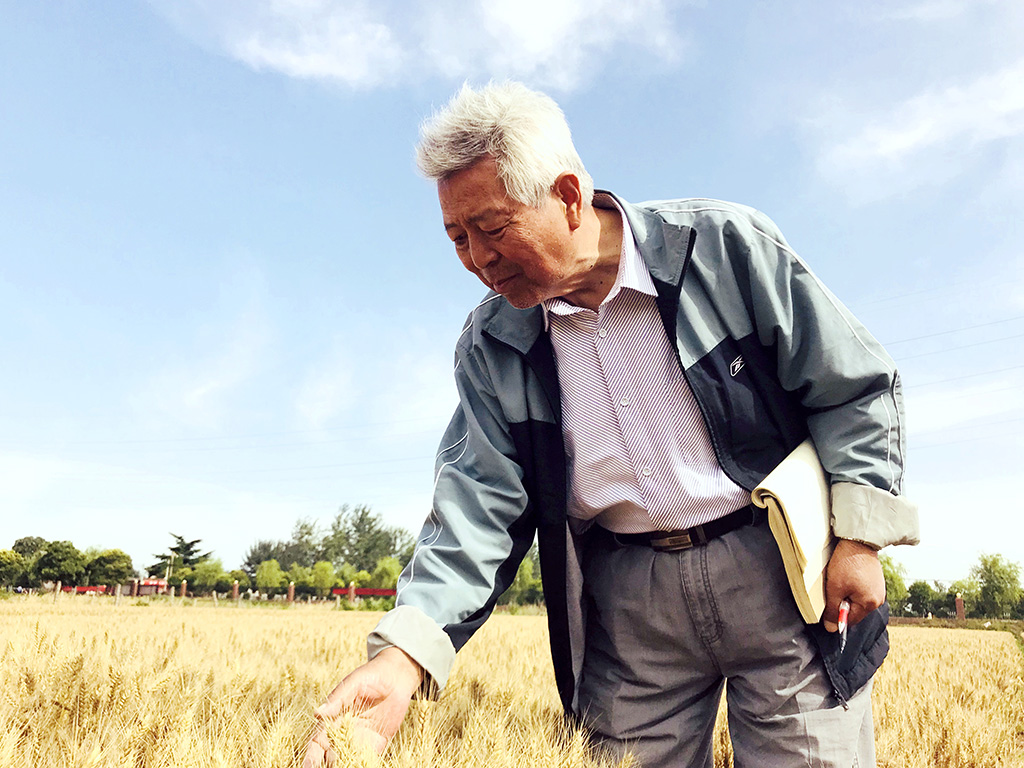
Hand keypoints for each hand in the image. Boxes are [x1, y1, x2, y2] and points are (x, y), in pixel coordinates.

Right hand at [302, 647, 423, 766]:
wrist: (397, 676)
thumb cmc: (370, 676)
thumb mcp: (354, 684)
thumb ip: (337, 699)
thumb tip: (317, 713)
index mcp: (333, 720)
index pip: (317, 742)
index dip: (311, 756)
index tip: (308, 767)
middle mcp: (344, 733)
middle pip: (329, 757)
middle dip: (326, 767)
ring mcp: (360, 740)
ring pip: (348, 761)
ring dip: (346, 766)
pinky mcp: (377, 743)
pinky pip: (368, 760)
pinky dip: (364, 766)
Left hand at [821, 539, 884, 632]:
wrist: (858, 541)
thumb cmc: (846, 564)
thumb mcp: (834, 588)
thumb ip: (833, 610)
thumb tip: (831, 629)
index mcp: (870, 604)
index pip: (850, 621)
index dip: (836, 614)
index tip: (828, 602)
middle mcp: (878, 599)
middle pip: (855, 611)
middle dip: (842, 602)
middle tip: (835, 587)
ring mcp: (879, 590)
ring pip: (857, 600)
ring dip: (847, 594)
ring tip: (842, 579)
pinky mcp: (876, 581)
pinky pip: (862, 591)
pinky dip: (853, 587)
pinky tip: (848, 576)